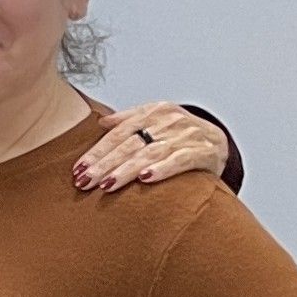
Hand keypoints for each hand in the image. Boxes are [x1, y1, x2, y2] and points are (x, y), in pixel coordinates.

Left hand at [75, 102, 224, 192]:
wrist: (218, 143)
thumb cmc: (178, 136)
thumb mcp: (155, 121)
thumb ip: (129, 120)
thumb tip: (102, 122)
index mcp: (155, 112)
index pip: (119, 132)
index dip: (97, 151)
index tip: (78, 169)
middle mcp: (171, 121)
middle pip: (131, 144)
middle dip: (105, 164)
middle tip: (85, 181)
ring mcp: (188, 136)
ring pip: (150, 153)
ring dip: (126, 170)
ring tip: (107, 184)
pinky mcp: (204, 152)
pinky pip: (180, 160)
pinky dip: (162, 169)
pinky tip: (145, 178)